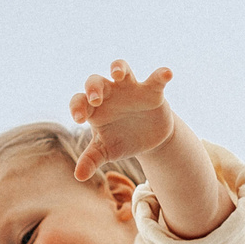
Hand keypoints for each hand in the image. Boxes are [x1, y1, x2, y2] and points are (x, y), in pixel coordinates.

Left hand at [68, 60, 178, 177]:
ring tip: (118, 74)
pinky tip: (167, 74)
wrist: (148, 138)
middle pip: (96, 81)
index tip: (79, 119)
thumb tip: (79, 176)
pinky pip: (156, 79)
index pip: (79, 101)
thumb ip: (91, 160)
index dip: (77, 107)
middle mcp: (109, 93)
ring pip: (122, 68)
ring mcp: (130, 89)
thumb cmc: (121, 140)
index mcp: (94, 108)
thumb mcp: (106, 151)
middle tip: (95, 99)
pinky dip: (161, 75)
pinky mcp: (152, 90)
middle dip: (94, 87)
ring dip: (119, 68)